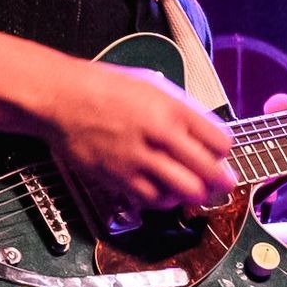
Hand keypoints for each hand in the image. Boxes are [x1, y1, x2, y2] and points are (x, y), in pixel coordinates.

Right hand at [46, 58, 236, 211]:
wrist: (62, 98)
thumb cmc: (103, 88)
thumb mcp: (152, 86)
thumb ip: (181, 110)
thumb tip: (205, 132)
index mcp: (171, 109)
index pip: (219, 141)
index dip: (223, 151)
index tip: (221, 154)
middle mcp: (158, 134)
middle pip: (209, 171)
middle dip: (222, 181)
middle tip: (223, 184)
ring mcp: (139, 159)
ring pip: (185, 191)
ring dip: (195, 194)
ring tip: (195, 190)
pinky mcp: (120, 178)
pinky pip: (155, 200)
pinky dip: (166, 200)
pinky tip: (166, 192)